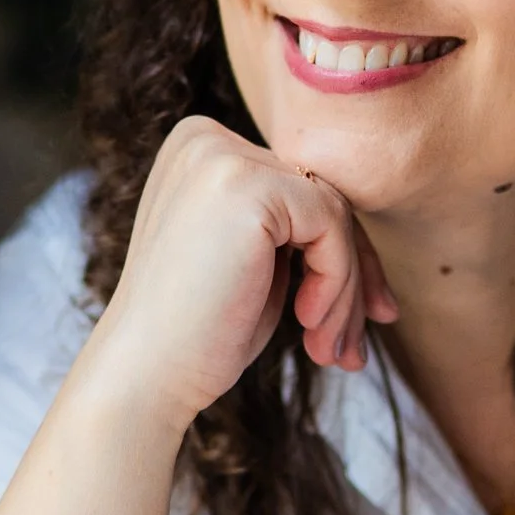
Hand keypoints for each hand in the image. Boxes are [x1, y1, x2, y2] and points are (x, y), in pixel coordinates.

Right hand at [89, 115, 397, 428]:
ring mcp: (222, 156)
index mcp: (198, 149)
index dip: (337, 254)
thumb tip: (370, 242)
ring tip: (332, 350)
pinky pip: (331, 225)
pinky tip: (307, 323)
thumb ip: (293, 229)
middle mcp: (205, 139)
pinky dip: (337, 282)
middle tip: (355, 347)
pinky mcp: (246, 184)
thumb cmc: (197, 333)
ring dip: (346, 291)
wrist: (144, 375)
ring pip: (334, 213)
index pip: (297, 189)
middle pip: (320, 196)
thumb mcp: (252, 262)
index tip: (361, 317)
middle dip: (350, 276)